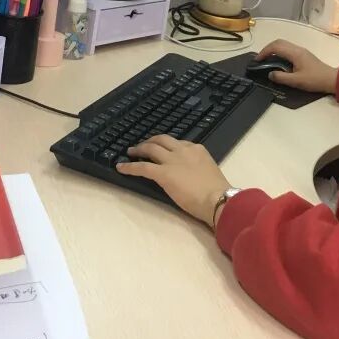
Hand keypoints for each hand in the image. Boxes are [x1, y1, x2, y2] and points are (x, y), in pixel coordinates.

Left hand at [116, 136, 230, 226]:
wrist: (216, 198)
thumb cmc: (216, 191)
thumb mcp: (208, 171)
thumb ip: (197, 168)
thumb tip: (190, 174)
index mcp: (197, 150)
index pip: (178, 143)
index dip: (168, 145)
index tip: (163, 149)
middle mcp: (183, 150)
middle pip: (162, 140)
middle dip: (151, 141)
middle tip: (143, 146)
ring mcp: (172, 160)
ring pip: (151, 148)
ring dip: (139, 149)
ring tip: (131, 152)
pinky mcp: (162, 173)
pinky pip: (142, 167)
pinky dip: (130, 166)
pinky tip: (121, 167)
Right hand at [256, 39, 337, 93]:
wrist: (331, 79)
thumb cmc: (314, 80)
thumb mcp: (296, 81)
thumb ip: (281, 77)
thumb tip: (270, 74)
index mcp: (295, 53)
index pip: (275, 47)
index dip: (264, 52)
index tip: (257, 60)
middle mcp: (297, 49)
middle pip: (279, 42)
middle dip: (267, 49)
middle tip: (260, 59)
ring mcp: (301, 51)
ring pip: (283, 45)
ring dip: (273, 50)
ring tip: (267, 60)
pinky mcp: (303, 55)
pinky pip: (287, 49)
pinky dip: (279, 52)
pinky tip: (278, 62)